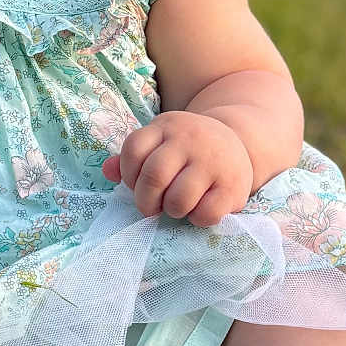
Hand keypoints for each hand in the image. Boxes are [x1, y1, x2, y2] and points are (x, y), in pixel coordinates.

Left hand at [102, 111, 253, 226]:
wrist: (237, 140)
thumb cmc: (187, 149)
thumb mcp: (160, 142)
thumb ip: (131, 157)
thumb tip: (108, 172)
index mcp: (166, 126)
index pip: (133, 150)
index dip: (128, 175)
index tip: (136, 184)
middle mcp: (189, 139)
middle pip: (154, 176)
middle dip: (145, 201)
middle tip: (150, 208)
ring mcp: (212, 161)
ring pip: (179, 199)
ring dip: (172, 211)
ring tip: (176, 206)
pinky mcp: (232, 185)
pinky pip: (206, 213)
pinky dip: (197, 219)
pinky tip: (199, 210)